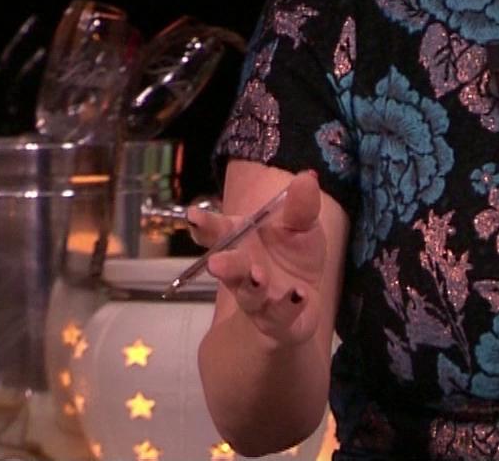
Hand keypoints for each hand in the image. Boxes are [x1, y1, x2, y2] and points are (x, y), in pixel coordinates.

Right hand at [187, 171, 328, 349]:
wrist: (303, 303)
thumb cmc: (294, 257)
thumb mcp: (303, 227)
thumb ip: (301, 206)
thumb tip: (305, 176)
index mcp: (240, 243)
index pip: (216, 233)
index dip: (203, 225)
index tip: (193, 216)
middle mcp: (243, 272)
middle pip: (228, 268)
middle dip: (224, 265)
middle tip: (216, 262)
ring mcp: (258, 300)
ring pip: (249, 295)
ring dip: (252, 286)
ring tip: (258, 276)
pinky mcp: (278, 322)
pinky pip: (281, 315)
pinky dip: (288, 305)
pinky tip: (298, 294)